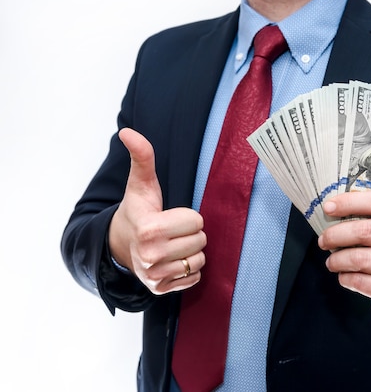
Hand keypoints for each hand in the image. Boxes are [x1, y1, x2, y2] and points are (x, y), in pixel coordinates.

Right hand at [109, 128, 206, 294]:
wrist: (119, 245)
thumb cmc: (137, 211)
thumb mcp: (140, 184)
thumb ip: (141, 157)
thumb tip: (128, 131)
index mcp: (149, 229)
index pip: (195, 221)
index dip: (187, 216)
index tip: (170, 216)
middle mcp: (151, 256)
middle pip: (200, 240)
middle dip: (190, 233)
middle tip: (172, 230)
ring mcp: (155, 276)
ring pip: (199, 260)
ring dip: (191, 251)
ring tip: (172, 245)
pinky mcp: (161, 289)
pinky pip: (194, 278)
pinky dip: (188, 269)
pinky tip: (172, 260)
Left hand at [318, 191, 370, 320]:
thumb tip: (333, 208)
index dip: (350, 202)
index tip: (328, 208)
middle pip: (366, 231)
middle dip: (336, 235)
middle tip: (324, 240)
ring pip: (360, 258)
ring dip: (337, 260)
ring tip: (332, 261)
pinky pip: (360, 281)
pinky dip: (345, 278)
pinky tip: (344, 275)